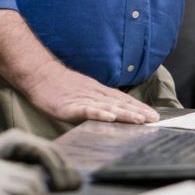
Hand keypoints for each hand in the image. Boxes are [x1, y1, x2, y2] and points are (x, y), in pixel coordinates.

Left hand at [0, 129, 81, 189]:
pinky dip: (56, 170)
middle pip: (51, 150)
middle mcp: (24, 138)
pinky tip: (62, 183)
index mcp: (16, 139)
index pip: (43, 151)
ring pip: (51, 153)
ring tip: (72, 185)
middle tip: (73, 186)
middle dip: (64, 168)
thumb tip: (36, 184)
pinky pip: (46, 159)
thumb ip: (13, 176)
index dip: (55, 168)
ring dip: (63, 168)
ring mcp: (26, 144)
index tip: (62, 185)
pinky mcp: (26, 152)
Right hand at [25, 63, 159, 125]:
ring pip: (108, 106)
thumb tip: (112, 110)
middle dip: (138, 112)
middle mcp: (94, 94)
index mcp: (98, 92)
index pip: (122, 100)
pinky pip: (86, 110)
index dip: (138, 107)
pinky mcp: (70, 105)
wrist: (40, 74)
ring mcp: (83, 99)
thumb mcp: (82, 90)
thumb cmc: (59, 85)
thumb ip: (96, 100)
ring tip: (140, 120)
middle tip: (154, 119)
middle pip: (120, 103)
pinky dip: (99, 113)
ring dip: (125, 113)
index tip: (153, 115)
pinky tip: (110, 117)